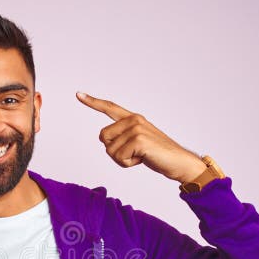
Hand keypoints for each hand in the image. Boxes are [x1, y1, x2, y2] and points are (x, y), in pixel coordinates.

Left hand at [76, 92, 205, 182]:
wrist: (179, 162)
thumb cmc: (158, 155)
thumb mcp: (137, 144)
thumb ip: (121, 138)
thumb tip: (103, 138)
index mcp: (133, 119)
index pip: (110, 108)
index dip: (93, 102)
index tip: (78, 94)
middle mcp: (134, 120)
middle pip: (102, 137)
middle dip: (114, 151)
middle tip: (134, 154)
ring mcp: (136, 128)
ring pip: (110, 150)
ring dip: (122, 160)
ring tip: (141, 157)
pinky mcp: (138, 139)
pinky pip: (119, 157)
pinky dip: (128, 164)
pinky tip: (143, 159)